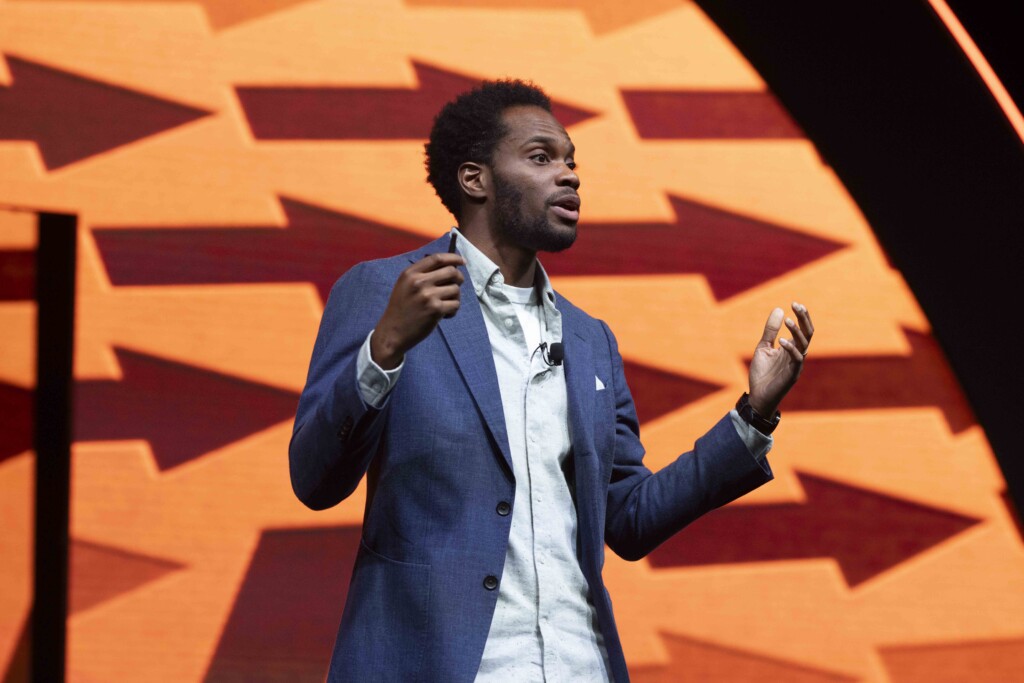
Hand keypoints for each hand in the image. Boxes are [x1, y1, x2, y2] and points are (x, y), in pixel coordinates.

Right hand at [371, 253, 464, 368]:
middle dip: (459, 278)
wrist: (393, 332)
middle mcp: (419, 281)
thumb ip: (422, 274)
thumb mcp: (404, 285)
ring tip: (445, 305)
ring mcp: (428, 295)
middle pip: (451, 271)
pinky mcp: (435, 310)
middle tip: (456, 286)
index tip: (461, 262)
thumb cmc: (401, 308)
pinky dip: (453, 310)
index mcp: (411, 273)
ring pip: (456, 289)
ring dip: (455, 297)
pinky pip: (455, 304)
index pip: (437, 258)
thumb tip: (449, 267)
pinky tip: (444, 315)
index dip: (453, 258)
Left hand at [748, 302, 813, 415]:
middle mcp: (797, 355)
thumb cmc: (762, 373)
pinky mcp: (792, 375)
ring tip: (787, 320)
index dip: (801, 316)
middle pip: (808, 334)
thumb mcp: (763, 347)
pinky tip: (781, 341)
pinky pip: (796, 360)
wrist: (758, 396)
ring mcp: (796, 365)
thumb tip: (779, 309)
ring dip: (797, 331)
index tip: (794, 303)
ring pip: (804, 345)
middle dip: (804, 319)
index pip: (802, 329)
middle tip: (797, 306)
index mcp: (792, 348)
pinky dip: (790, 349)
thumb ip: (770, 330)